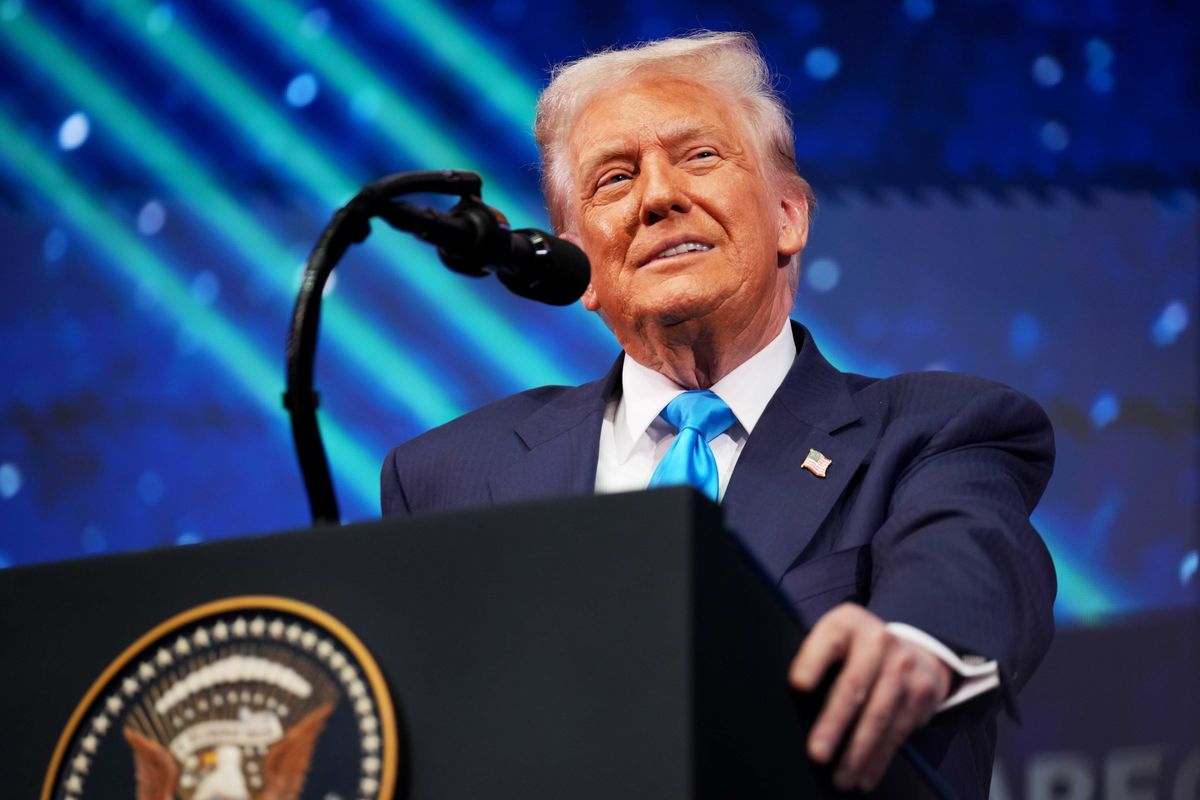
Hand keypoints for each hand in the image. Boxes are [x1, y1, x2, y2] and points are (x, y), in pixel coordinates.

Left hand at [789, 603, 951, 791]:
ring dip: (858, 752)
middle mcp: (879, 641)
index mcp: (848, 623)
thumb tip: (791, 697)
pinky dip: (879, 758)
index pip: (828, 640)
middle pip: (854, 686)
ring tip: (840, 777)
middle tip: (817, 753)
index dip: (812, 662)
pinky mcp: (922, 693)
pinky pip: (898, 731)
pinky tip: (863, 776)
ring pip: (879, 715)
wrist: (908, 649)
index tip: (798, 685)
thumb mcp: (832, 639)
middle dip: (834, 723)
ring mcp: (904, 666)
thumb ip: (813, 658)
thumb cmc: (853, 651)